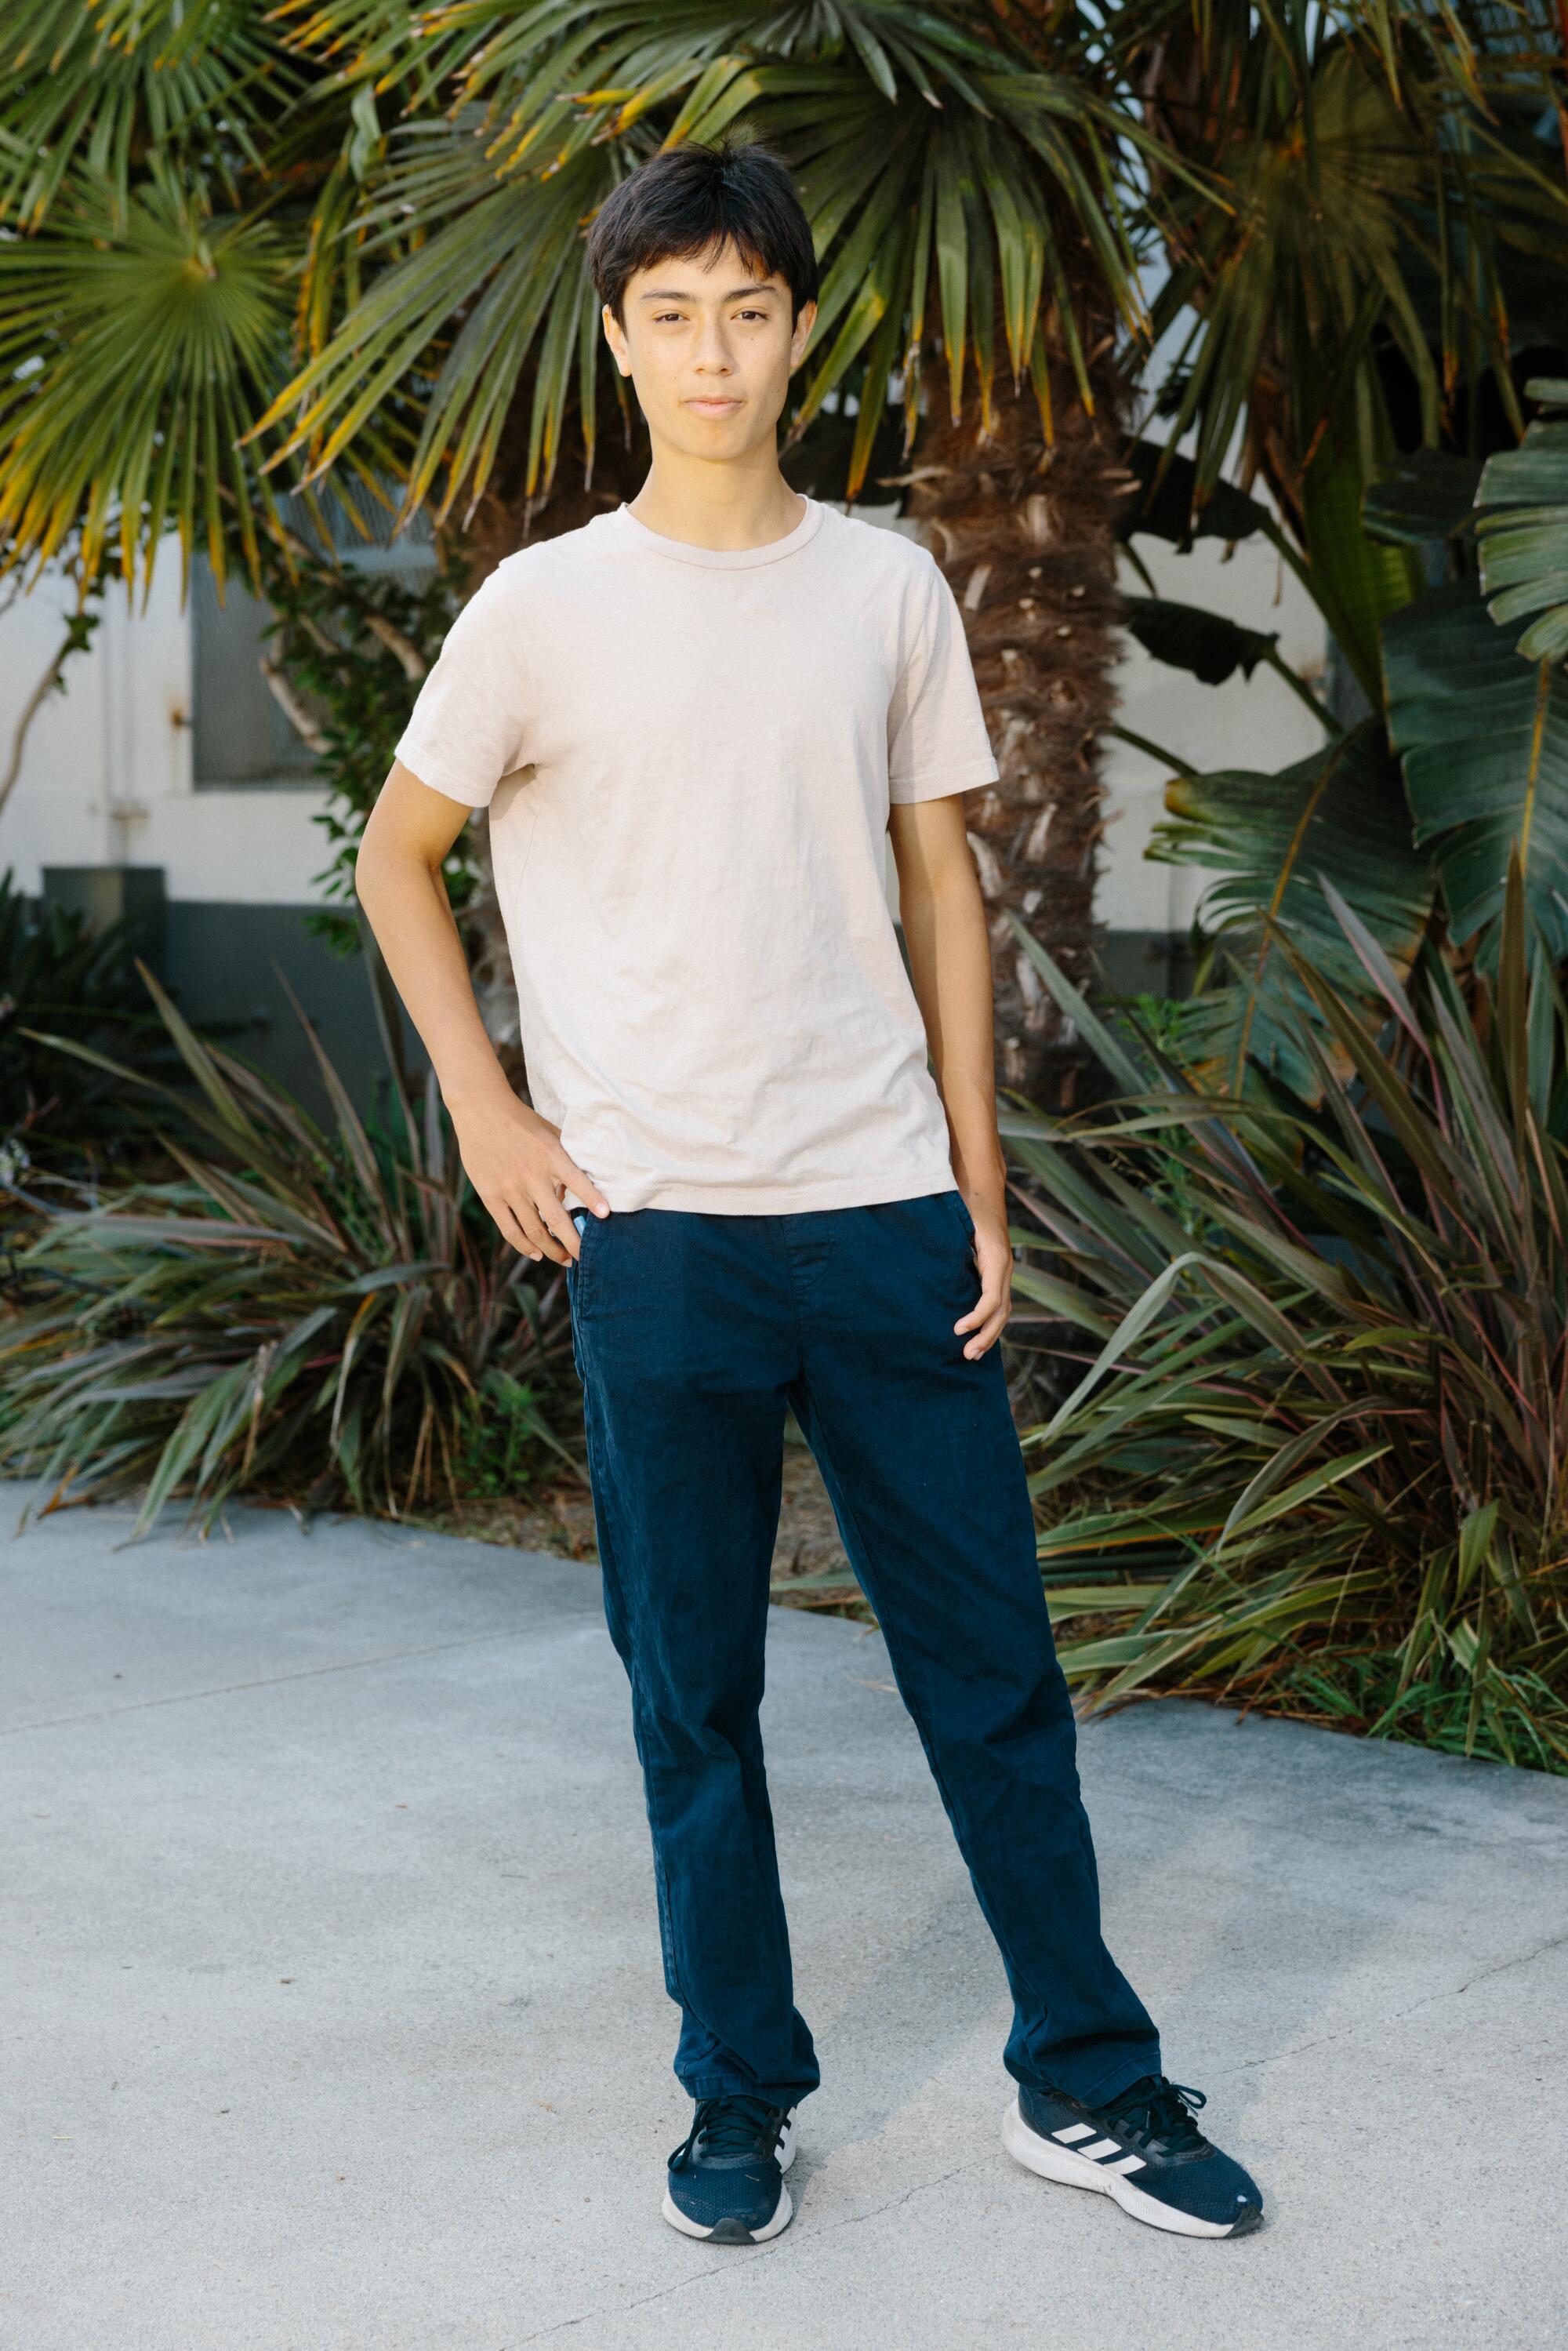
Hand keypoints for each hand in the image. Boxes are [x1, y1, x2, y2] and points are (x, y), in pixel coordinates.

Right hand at [450, 1092, 608, 1262]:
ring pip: (534, 1230)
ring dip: (551, 1250)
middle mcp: (532, 1175)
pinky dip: (524, 1245)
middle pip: (557, 1219)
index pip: (578, 1182)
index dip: (593, 1200)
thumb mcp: (551, 1132)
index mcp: (551, 1156)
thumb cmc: (522, 1122)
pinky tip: (536, 1254)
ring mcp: (510, 1188)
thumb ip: (567, 1157)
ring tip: (564, 1260)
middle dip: (574, 1243)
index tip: (606, 1216)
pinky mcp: (491, 1195)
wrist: (482, 1111)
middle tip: (585, 1257)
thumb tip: (580, 1189)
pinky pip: (509, 1229)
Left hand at [954, 1198, 1011, 1358]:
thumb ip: (947, 1240)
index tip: (957, 1329)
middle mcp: (1004, 1266)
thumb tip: (921, 1259)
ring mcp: (1002, 1270)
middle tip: (967, 1355)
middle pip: (1002, 1310)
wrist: (983, 1189)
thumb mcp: (958, 1219)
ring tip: (972, 1354)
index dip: (977, 1316)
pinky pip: (997, 1302)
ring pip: (1003, 1310)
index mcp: (996, 1256)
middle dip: (986, 1334)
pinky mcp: (995, 1272)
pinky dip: (988, 1321)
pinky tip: (975, 1336)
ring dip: (989, 1334)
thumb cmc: (966, 1203)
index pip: (993, 1297)